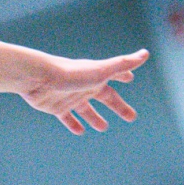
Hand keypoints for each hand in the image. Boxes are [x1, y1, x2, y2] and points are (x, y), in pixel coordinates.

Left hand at [20, 51, 146, 134]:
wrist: (37, 78)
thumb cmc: (71, 73)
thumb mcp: (101, 71)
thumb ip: (123, 64)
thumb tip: (146, 53)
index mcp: (97, 77)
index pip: (115, 75)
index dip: (124, 76)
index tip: (131, 78)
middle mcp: (85, 86)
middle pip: (105, 98)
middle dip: (118, 106)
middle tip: (131, 117)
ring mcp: (70, 97)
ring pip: (86, 110)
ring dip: (95, 118)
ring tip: (103, 127)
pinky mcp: (56, 107)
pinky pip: (67, 117)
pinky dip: (73, 124)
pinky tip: (80, 131)